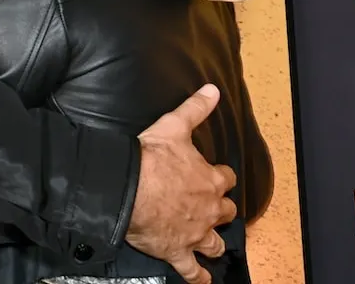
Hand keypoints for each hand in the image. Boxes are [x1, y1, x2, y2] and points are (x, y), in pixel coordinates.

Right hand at [125, 84, 237, 283]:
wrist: (129, 189)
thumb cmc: (151, 159)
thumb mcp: (174, 126)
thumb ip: (195, 109)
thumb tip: (212, 90)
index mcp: (209, 179)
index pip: (225, 179)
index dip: (221, 177)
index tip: (216, 176)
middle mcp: (207, 209)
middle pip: (224, 213)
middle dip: (221, 211)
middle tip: (214, 209)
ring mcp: (193, 233)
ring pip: (213, 243)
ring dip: (213, 243)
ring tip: (213, 246)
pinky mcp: (177, 251)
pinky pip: (191, 270)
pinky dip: (197, 277)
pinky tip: (201, 281)